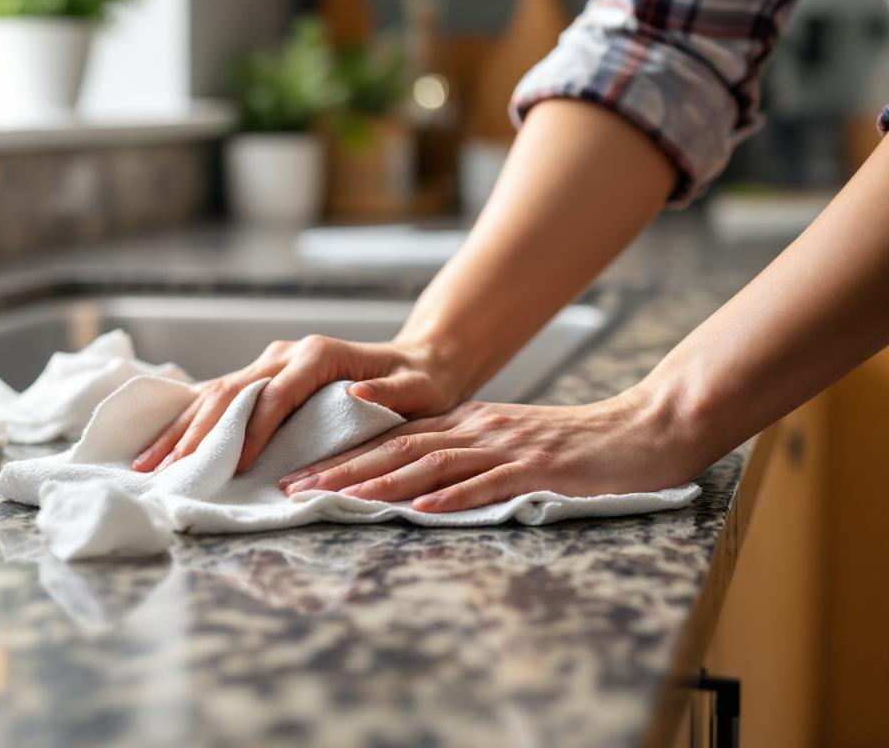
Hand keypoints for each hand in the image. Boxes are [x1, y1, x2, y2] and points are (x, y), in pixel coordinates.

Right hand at [132, 335, 463, 473]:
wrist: (417, 360)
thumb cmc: (418, 382)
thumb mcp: (417, 389)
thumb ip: (391, 394)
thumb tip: (357, 397)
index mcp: (317, 356)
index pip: (274, 394)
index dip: (252, 429)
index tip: (236, 465)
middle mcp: (285, 354)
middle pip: (230, 392)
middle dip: (197, 433)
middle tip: (168, 470)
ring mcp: (269, 363)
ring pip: (213, 394)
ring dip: (180, 429)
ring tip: (147, 462)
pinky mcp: (262, 377)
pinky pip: (216, 398)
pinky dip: (188, 422)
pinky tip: (162, 445)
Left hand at [277, 387, 703, 512]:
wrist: (646, 429)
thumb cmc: (576, 448)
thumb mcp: (509, 448)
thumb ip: (464, 463)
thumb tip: (415, 492)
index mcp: (466, 425)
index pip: (390, 441)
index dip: (340, 458)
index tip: (296, 476)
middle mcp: (477, 431)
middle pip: (396, 449)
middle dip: (339, 470)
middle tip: (291, 488)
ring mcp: (507, 448)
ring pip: (431, 464)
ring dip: (379, 483)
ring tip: (337, 499)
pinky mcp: (540, 469)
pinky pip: (490, 484)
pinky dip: (454, 498)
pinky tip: (422, 510)